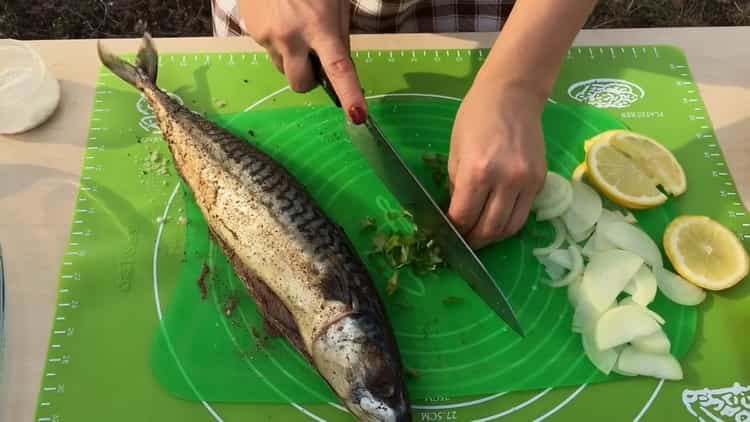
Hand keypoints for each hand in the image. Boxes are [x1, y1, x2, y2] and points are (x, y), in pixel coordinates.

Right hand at [239, 0, 366, 122]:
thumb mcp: (336, 2)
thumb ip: (339, 35)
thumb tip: (340, 65)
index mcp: (319, 26)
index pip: (338, 68)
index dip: (350, 94)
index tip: (358, 116)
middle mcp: (291, 37)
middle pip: (300, 84)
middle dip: (309, 79)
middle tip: (314, 59)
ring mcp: (268, 37)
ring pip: (282, 67)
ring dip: (291, 57)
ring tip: (292, 25)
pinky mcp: (251, 32)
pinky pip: (269, 49)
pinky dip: (277, 41)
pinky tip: (278, 16)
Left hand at [447, 81, 546, 248]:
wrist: (513, 95)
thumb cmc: (475, 118)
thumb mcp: (455, 152)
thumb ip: (457, 186)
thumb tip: (457, 215)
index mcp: (478, 171)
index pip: (464, 216)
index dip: (454, 231)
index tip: (447, 236)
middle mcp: (505, 180)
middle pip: (489, 228)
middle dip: (474, 241)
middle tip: (464, 244)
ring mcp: (527, 181)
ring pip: (511, 227)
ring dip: (494, 237)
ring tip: (481, 238)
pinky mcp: (541, 180)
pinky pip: (524, 212)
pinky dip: (510, 221)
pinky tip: (497, 218)